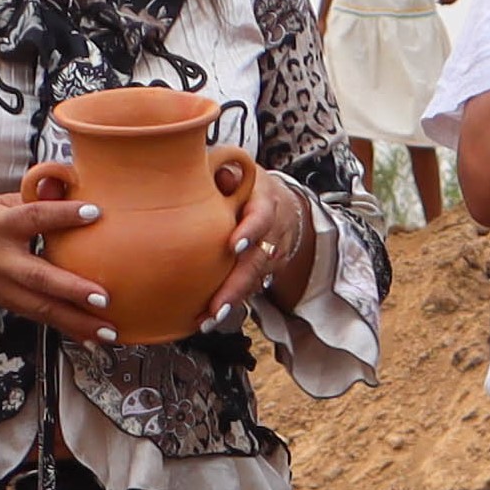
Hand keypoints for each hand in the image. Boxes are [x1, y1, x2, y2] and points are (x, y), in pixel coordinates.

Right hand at [0, 194, 116, 342]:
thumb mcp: (0, 202)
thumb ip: (34, 196)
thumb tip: (67, 180)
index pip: (33, 217)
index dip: (62, 214)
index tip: (94, 212)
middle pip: (37, 276)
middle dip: (71, 289)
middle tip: (103, 297)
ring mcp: (2, 287)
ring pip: (41, 307)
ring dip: (76, 321)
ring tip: (107, 329)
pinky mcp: (8, 304)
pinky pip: (40, 319)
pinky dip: (67, 329)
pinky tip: (90, 337)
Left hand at [200, 162, 311, 332]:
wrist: (281, 204)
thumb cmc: (248, 184)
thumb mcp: (241, 169)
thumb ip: (227, 171)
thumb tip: (219, 176)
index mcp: (264, 202)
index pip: (261, 216)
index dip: (251, 230)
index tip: (235, 246)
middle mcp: (271, 232)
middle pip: (257, 261)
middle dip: (237, 285)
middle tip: (217, 306)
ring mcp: (269, 255)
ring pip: (254, 282)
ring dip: (232, 301)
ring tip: (209, 320)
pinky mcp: (264, 271)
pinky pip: (248, 290)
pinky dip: (231, 304)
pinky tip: (208, 320)